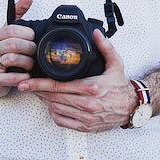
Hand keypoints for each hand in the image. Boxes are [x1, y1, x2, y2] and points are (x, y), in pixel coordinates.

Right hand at [0, 0, 36, 97]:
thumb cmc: (2, 53)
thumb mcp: (7, 33)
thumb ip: (18, 14)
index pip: (13, 30)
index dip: (28, 34)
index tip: (33, 39)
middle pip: (15, 44)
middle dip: (30, 49)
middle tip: (35, 52)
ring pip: (13, 59)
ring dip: (28, 63)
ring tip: (30, 64)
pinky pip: (12, 77)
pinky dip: (23, 76)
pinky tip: (26, 75)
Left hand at [17, 29, 137, 131]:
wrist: (132, 107)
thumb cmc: (121, 86)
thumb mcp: (116, 64)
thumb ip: (105, 47)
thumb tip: (97, 33)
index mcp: (91, 87)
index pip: (58, 85)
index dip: (39, 84)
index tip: (26, 82)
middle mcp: (87, 104)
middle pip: (53, 98)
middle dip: (37, 92)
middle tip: (27, 85)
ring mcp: (86, 117)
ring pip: (55, 109)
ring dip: (45, 101)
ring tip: (40, 93)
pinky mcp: (86, 127)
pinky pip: (62, 122)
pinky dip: (54, 114)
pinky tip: (53, 106)